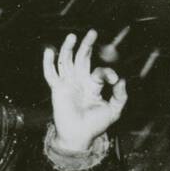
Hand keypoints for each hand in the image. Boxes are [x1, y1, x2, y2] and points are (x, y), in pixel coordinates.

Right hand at [43, 30, 127, 152]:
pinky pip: (50, 74)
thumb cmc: (95, 126)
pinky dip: (48, 62)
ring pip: (66, 61)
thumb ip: (120, 96)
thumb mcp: (113, 111)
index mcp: (92, 86)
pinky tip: (49, 51)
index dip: (107, 72)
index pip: (99, 71)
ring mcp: (67, 84)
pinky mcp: (57, 89)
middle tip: (93, 33)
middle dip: (87, 45)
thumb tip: (121, 79)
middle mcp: (79, 82)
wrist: (79, 137)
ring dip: (68, 48)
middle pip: (81, 58)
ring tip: (73, 36)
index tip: (113, 79)